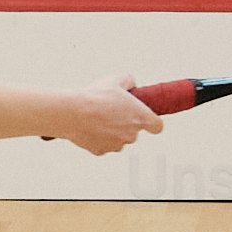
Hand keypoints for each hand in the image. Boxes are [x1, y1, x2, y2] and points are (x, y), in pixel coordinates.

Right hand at [42, 79, 163, 157]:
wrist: (74, 112)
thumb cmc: (96, 96)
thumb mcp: (116, 79)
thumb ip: (129, 81)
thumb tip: (132, 84)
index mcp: (140, 118)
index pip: (157, 126)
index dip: (151, 122)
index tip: (144, 117)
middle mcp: (132, 135)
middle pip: (134, 132)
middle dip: (125, 123)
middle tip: (111, 111)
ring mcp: (116, 145)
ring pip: (118, 139)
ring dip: (112, 132)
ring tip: (97, 117)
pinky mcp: (101, 151)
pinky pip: (102, 144)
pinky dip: (97, 138)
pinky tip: (89, 126)